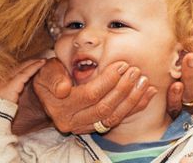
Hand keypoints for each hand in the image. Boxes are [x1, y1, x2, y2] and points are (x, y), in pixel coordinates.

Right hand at [0, 59, 46, 102]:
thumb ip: (3, 98)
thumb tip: (9, 101)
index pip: (11, 71)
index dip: (20, 67)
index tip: (27, 65)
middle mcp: (1, 78)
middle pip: (17, 67)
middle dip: (27, 63)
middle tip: (37, 59)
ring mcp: (7, 79)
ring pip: (22, 67)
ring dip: (33, 63)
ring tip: (42, 60)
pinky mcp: (13, 83)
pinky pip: (26, 72)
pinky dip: (34, 67)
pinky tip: (41, 63)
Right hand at [32, 57, 155, 133]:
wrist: (45, 95)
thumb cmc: (48, 77)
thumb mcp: (45, 72)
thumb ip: (54, 78)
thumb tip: (64, 88)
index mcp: (61, 108)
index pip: (90, 95)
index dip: (108, 80)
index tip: (122, 65)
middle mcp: (73, 121)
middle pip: (104, 108)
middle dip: (123, 89)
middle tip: (136, 72)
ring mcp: (84, 127)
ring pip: (113, 117)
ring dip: (132, 100)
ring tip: (144, 82)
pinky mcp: (94, 127)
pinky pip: (117, 120)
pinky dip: (134, 108)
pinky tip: (146, 95)